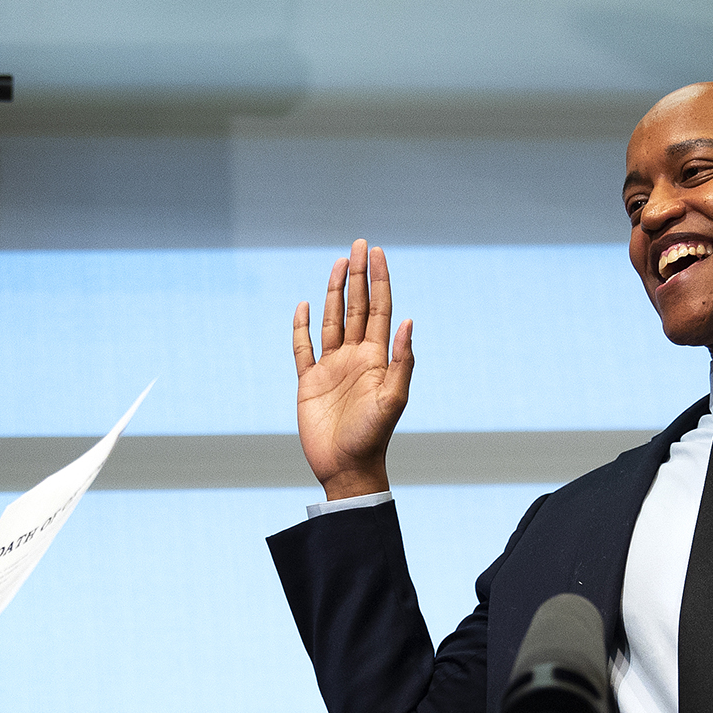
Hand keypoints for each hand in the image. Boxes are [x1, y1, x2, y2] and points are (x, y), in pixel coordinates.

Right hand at [292, 240, 413, 499]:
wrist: (347, 468)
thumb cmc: (374, 437)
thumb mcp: (394, 399)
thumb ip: (402, 361)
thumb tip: (410, 321)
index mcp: (377, 358)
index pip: (380, 309)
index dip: (379, 280)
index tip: (377, 253)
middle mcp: (355, 357)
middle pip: (357, 307)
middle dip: (358, 276)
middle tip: (358, 245)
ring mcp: (332, 368)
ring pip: (332, 321)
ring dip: (334, 292)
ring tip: (339, 264)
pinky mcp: (309, 382)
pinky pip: (304, 348)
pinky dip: (302, 327)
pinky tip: (303, 306)